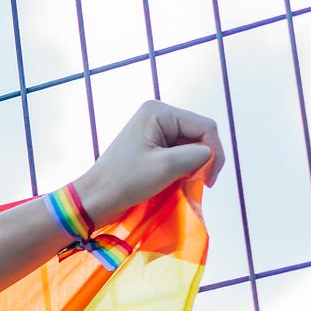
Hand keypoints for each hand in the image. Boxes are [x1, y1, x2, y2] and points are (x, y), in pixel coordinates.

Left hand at [74, 100, 225, 226]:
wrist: (95, 198)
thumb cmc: (125, 182)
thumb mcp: (166, 167)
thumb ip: (197, 155)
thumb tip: (210, 154)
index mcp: (159, 112)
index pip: (205, 127)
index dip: (215, 153)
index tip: (208, 182)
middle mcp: (158, 114)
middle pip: (200, 134)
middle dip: (203, 159)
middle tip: (198, 183)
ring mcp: (154, 129)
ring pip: (192, 145)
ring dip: (193, 165)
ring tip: (183, 182)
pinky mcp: (153, 145)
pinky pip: (180, 153)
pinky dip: (183, 167)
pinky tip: (176, 180)